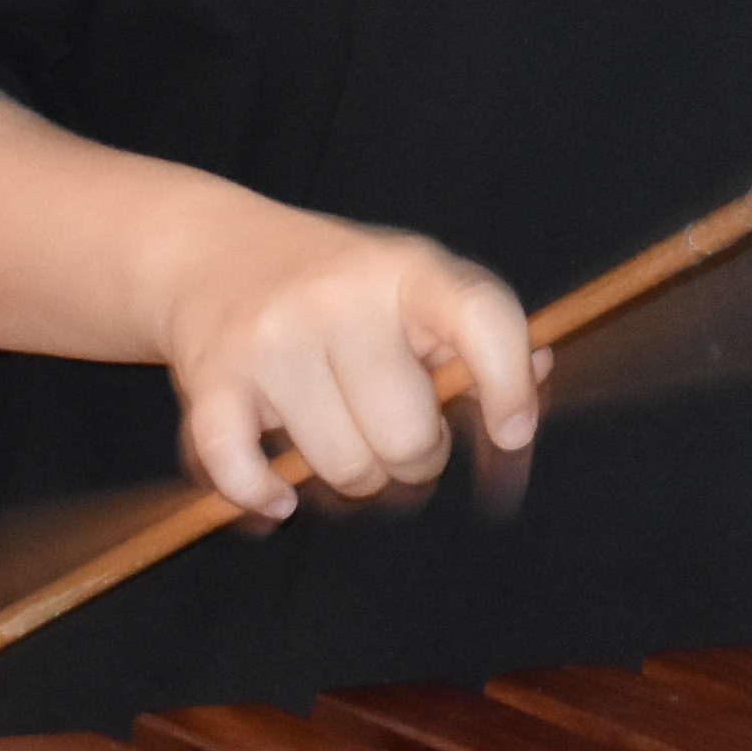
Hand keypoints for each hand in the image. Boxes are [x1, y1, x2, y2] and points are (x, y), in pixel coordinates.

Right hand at [149, 201, 539, 523]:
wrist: (211, 252)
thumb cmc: (335, 288)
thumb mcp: (414, 286)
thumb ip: (478, 335)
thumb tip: (540, 375)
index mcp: (408, 271)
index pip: (483, 318)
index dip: (509, 386)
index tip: (510, 435)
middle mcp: (340, 297)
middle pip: (409, 438)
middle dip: (414, 460)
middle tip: (397, 437)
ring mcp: (272, 337)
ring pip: (342, 470)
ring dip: (348, 481)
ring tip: (339, 441)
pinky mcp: (212, 377)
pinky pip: (245, 471)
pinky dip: (262, 498)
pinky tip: (278, 494)